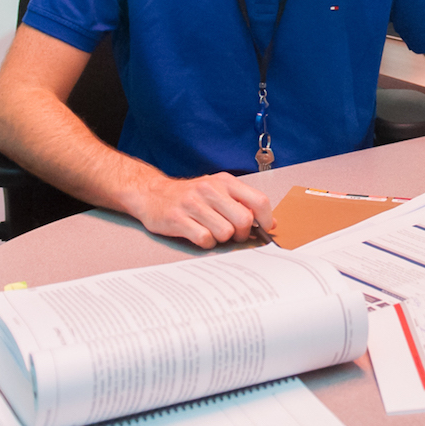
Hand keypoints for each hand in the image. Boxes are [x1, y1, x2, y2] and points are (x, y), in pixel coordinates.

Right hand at [126, 172, 274, 248]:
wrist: (152, 193)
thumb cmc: (191, 195)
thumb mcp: (219, 191)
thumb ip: (244, 204)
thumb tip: (271, 222)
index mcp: (225, 182)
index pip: (259, 200)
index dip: (266, 219)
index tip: (264, 228)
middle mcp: (210, 190)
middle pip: (244, 219)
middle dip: (243, 233)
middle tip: (235, 234)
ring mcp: (193, 204)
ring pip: (225, 232)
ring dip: (223, 239)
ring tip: (214, 232)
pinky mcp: (178, 219)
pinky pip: (205, 239)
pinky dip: (206, 243)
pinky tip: (201, 236)